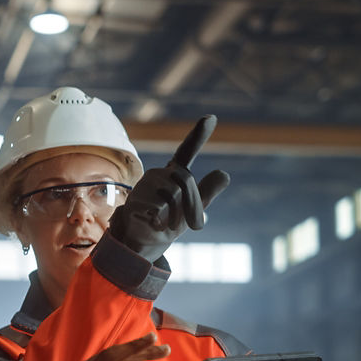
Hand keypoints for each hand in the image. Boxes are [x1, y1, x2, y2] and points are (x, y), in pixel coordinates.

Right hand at [108, 115, 230, 261]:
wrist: (141, 243)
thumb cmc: (167, 222)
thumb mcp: (193, 210)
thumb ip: (207, 192)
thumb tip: (225, 174)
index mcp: (174, 174)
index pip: (187, 151)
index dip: (198, 135)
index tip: (211, 117)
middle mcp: (159, 174)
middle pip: (186, 180)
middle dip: (191, 204)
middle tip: (188, 224)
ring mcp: (145, 185)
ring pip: (173, 194)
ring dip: (176, 216)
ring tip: (165, 223)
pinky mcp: (135, 199)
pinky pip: (158, 207)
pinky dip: (161, 221)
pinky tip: (153, 223)